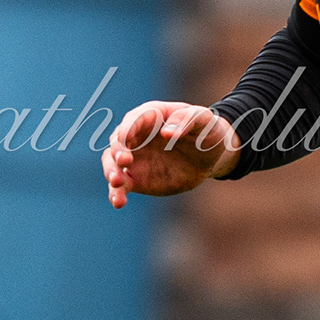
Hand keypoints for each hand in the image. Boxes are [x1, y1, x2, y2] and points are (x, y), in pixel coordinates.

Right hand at [102, 101, 241, 206]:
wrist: (208, 157)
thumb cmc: (206, 131)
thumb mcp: (204, 120)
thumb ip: (187, 120)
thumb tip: (167, 132)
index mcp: (151, 116)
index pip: (134, 119)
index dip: (128, 128)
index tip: (126, 138)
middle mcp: (137, 136)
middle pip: (117, 141)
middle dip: (117, 151)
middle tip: (124, 161)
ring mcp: (134, 158)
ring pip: (112, 164)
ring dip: (111, 172)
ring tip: (117, 183)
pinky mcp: (136, 179)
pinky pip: (121, 186)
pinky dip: (116, 193)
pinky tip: (118, 202)